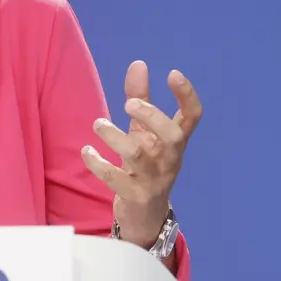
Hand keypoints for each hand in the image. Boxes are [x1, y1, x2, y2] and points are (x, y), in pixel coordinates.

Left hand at [81, 60, 202, 248]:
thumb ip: (141, 98)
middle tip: (127, 104)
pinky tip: (88, 151)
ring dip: (115, 136)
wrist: (145, 216)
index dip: (187, 95)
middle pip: (172, 135)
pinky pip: (115, 178)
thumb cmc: (146, 165)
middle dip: (151, 116)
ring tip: (98, 124)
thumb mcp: (144, 132)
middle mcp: (169, 159)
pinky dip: (98, 163)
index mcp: (175, 142)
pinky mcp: (135, 196)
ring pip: (138, 155)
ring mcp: (154, 180)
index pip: (193, 116)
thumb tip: (138, 63)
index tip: (172, 73)